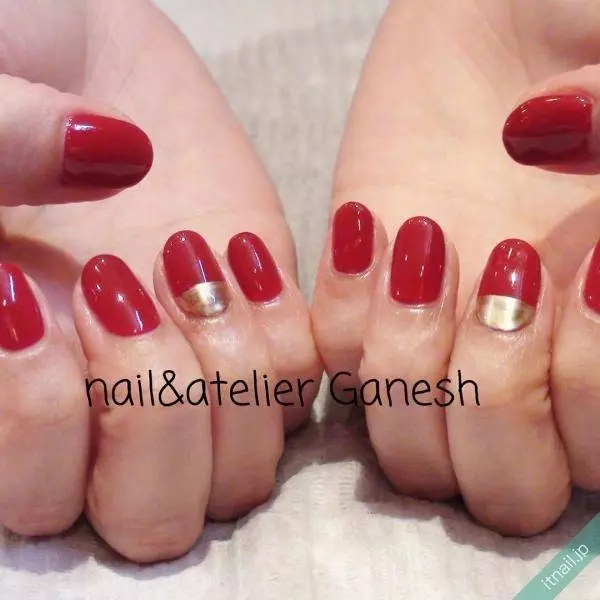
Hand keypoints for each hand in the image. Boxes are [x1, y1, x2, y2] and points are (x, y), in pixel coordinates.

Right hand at [0, 0, 320, 561]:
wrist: (86, 59)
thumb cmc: (17, 71)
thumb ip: (4, 146)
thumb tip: (110, 160)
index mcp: (20, 390)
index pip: (36, 497)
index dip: (37, 413)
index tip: (26, 287)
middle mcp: (109, 411)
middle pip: (156, 517)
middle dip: (153, 412)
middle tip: (115, 284)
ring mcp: (197, 375)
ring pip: (242, 474)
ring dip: (228, 378)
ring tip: (184, 258)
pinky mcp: (259, 326)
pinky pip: (301, 386)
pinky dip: (284, 330)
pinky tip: (238, 245)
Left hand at [313, 0, 599, 534]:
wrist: (490, 12)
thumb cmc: (579, 35)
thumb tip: (587, 222)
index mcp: (597, 342)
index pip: (599, 460)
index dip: (590, 383)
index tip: (587, 264)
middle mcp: (522, 368)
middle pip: (506, 491)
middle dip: (497, 401)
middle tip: (509, 271)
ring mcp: (432, 343)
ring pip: (408, 453)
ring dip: (413, 365)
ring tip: (432, 241)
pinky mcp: (358, 300)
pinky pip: (334, 361)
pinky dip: (344, 308)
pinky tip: (371, 223)